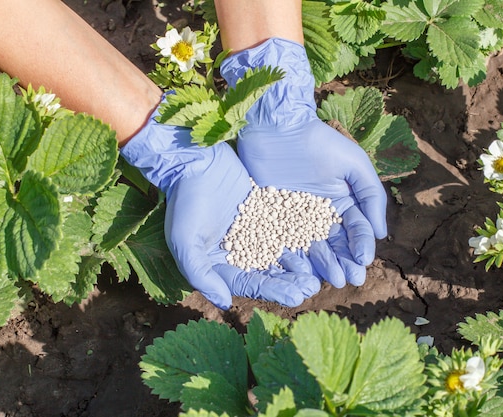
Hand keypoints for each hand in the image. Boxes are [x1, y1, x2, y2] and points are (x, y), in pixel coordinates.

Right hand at [120, 98, 320, 308]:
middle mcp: (239, 251)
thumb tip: (224, 303)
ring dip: (299, 264)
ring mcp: (254, 231)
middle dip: (290, 282)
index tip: (295, 298)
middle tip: (312, 288)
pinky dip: (299, 237)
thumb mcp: (185, 241)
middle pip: (269, 272)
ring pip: (280, 252)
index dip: (273, 291)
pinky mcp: (265, 211)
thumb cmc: (184, 201)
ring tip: (317, 272)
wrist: (194, 161)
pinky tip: (316, 243)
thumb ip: (201, 274)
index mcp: (220, 263)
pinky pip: (285, 227)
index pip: (249, 283)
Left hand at [237, 119, 387, 287]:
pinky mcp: (274, 220)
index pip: (357, 230)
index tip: (364, 260)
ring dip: (325, 265)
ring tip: (332, 279)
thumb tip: (380, 233)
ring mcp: (298, 220)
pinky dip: (296, 258)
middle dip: (346, 263)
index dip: (362, 246)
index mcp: (344, 203)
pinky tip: (303, 271)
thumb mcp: (353, 163)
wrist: (277, 129)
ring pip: (314, 249)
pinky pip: (286, 243)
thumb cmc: (318, 142)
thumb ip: (370, 195)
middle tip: (351, 279)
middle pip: (337, 245)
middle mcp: (322, 216)